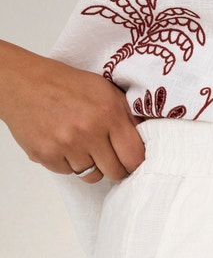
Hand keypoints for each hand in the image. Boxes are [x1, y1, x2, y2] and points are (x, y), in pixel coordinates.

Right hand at [0, 40, 143, 183]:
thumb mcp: (103, 90)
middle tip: (105, 154)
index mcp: (108, 112)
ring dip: (89, 165)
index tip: (130, 160)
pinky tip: (62, 143)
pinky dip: (68, 163)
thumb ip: (126, 115)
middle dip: (113, 166)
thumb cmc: (64, 84)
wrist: (20, 81)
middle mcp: (89, 130)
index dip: (134, 162)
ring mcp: (67, 144)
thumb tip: (146, 139)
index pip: (135, 157)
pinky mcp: (47, 155)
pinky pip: (69, 173)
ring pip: (92, 176)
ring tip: (79, 143)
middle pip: (116, 172)